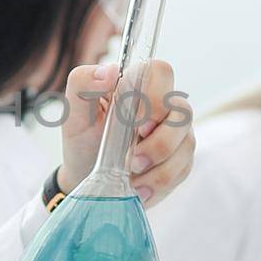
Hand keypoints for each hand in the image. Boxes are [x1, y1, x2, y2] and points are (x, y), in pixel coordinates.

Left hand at [56, 60, 195, 206]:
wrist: (87, 176)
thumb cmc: (83, 139)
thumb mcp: (74, 114)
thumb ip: (83, 84)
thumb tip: (109, 71)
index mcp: (136, 86)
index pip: (161, 71)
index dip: (154, 96)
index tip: (135, 124)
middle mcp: (162, 105)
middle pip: (182, 110)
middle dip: (159, 141)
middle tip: (130, 160)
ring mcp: (175, 132)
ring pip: (186, 143)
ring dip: (159, 166)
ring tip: (131, 177)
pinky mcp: (180, 159)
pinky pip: (183, 168)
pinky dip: (159, 182)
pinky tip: (139, 189)